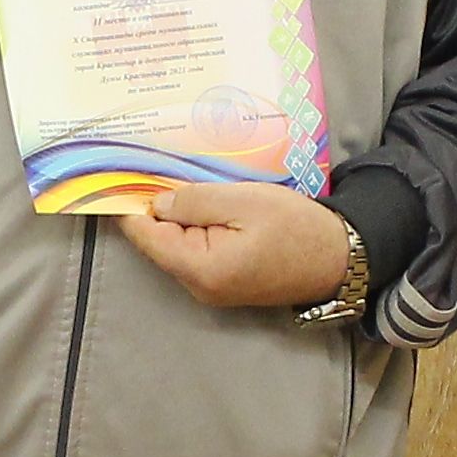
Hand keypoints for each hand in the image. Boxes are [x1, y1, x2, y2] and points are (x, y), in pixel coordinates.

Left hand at [121, 180, 351, 312]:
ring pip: (176, 246)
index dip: (129, 204)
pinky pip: (195, 251)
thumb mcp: (243, 200)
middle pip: (158, 242)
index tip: (117, 175)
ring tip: (182, 180)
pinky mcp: (224, 283)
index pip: (145, 235)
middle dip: (155, 207)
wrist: (339, 257)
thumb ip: (194, 200)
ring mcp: (211, 289)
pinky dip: (194, 228)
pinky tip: (205, 204)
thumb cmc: (296, 227)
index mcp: (199, 268)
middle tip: (155, 166)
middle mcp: (198, 287)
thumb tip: (157, 202)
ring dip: (177, 216)